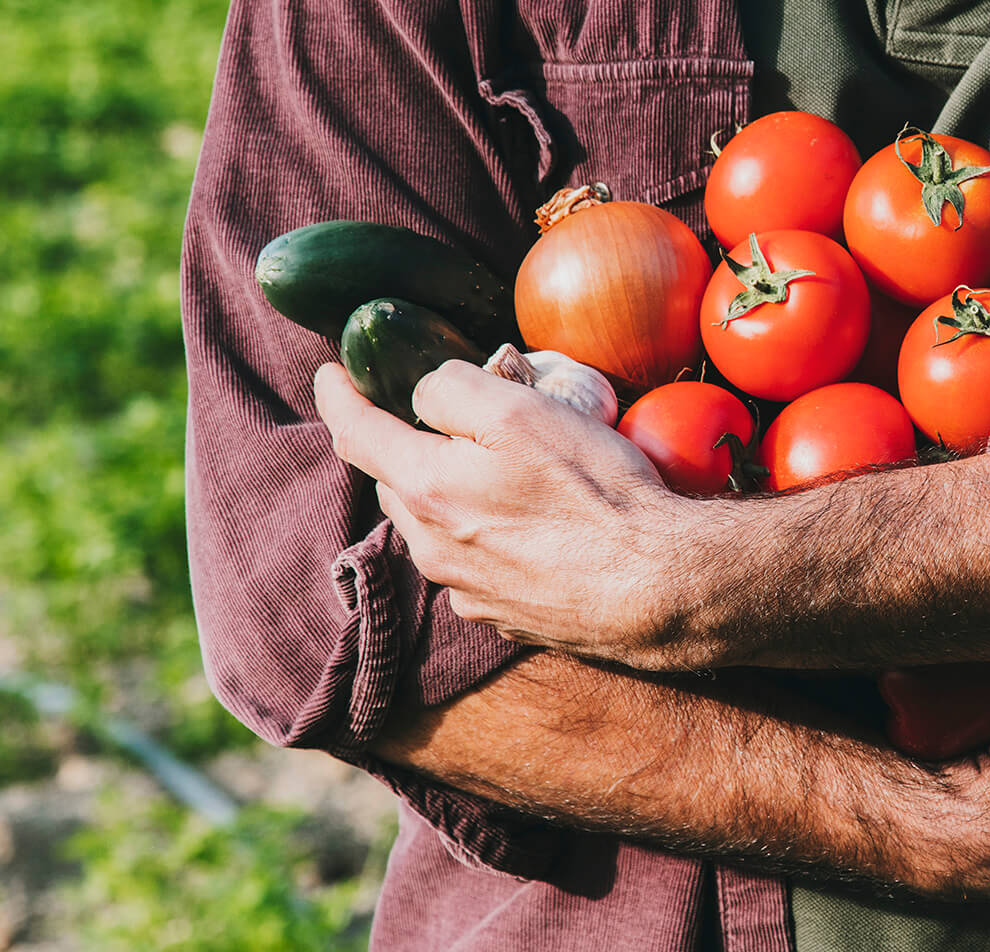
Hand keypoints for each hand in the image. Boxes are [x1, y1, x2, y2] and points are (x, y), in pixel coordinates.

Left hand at [313, 360, 720, 667]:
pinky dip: (488, 538)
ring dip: (451, 498)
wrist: (658, 586)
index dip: (338, 396)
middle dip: (408, 449)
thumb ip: (453, 388)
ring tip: (503, 476)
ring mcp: (466, 590)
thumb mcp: (520, 411)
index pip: (355, 433)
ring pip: (437, 528)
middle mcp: (432, 547)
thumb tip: (428, 395)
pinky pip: (476, 565)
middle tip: (451, 422)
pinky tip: (534, 529)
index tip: (331, 374)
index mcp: (425, 489)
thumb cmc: (594, 492)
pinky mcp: (504, 616)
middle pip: (399, 483)